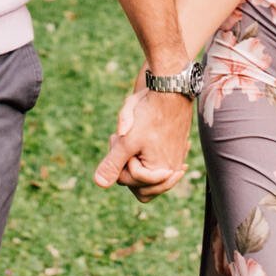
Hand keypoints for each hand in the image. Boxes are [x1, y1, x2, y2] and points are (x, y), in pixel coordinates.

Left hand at [94, 84, 191, 199]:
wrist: (170, 90)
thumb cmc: (150, 115)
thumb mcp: (127, 141)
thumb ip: (113, 164)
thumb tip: (99, 183)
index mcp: (160, 172)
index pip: (127, 181)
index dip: (118, 160)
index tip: (121, 139)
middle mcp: (171, 171)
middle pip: (138, 185)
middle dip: (127, 165)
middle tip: (123, 140)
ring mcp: (175, 162)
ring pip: (148, 178)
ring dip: (137, 163)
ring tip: (132, 141)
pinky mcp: (176, 152)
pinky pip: (160, 167)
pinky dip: (149, 159)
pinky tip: (145, 143)